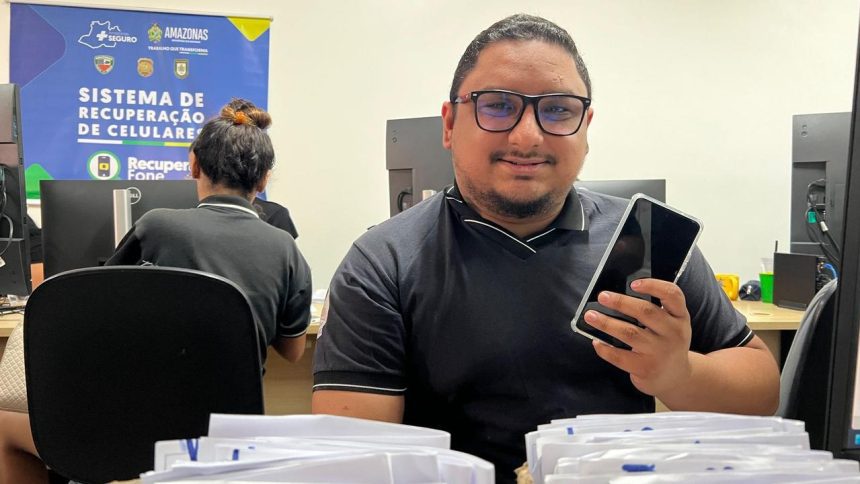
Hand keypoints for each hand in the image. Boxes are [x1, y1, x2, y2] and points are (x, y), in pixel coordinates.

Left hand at [584, 278, 692, 396]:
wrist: (676, 377)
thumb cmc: (666, 343)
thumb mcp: (670, 324)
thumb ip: (653, 310)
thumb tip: (615, 297)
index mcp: (680, 316)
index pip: (673, 295)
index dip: (653, 285)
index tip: (633, 283)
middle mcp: (674, 333)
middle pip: (646, 312)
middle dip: (620, 302)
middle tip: (602, 296)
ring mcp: (660, 352)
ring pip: (629, 333)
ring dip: (606, 323)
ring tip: (590, 316)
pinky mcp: (646, 368)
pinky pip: (620, 356)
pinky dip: (605, 348)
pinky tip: (597, 341)